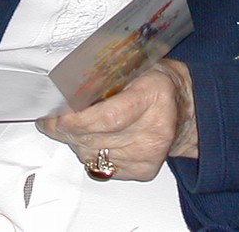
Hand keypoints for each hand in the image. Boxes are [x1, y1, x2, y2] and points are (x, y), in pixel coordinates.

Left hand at [36, 59, 197, 180]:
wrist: (186, 111)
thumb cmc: (158, 84)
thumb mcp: (136, 66)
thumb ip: (105, 75)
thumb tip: (65, 85)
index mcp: (153, 97)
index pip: (107, 118)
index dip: (76, 120)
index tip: (56, 115)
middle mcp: (154, 131)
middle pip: (96, 139)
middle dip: (66, 130)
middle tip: (52, 119)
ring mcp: (150, 155)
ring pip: (94, 156)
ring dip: (75, 142)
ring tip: (70, 126)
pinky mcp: (144, 171)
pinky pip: (103, 167)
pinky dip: (89, 154)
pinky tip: (89, 138)